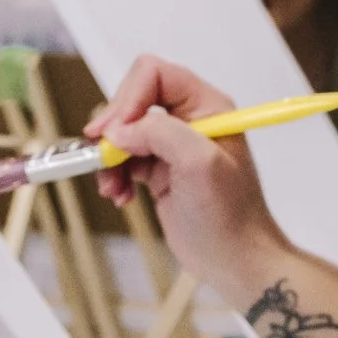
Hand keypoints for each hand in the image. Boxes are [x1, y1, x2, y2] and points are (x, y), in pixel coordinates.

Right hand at [86, 54, 292, 305]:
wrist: (235, 262)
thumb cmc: (229, 217)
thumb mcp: (200, 165)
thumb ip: (159, 133)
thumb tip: (118, 130)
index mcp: (206, 106)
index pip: (154, 74)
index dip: (127, 98)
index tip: (113, 132)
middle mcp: (189, 120)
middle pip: (132, 100)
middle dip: (113, 130)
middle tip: (103, 157)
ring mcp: (173, 146)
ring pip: (123, 132)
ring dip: (109, 157)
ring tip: (112, 187)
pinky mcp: (160, 170)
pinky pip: (123, 159)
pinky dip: (114, 175)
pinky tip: (119, 196)